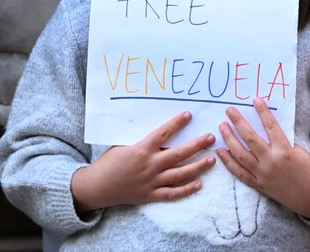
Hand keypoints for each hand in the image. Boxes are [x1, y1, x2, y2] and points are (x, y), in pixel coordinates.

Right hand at [71, 111, 215, 213]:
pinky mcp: (151, 195)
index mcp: (142, 149)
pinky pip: (173, 193)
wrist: (98, 186)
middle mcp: (150, 165)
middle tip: (212, 137)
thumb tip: (160, 130)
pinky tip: (199, 184)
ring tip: (212, 159)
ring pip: (180, 174)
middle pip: (179, 154)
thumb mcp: (123, 145)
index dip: (177, 123)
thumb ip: (142, 140)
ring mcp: (152, 181)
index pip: (163, 133)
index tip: (189, 115)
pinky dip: (187, 190)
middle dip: (197, 145)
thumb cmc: (110, 162)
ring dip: (198, 166)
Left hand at [217, 97, 309, 220]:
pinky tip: (221, 150)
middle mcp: (271, 162)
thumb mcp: (301, 152)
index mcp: (285, 151)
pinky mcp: (257, 185)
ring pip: (241, 154)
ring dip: (229, 139)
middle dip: (238, 122)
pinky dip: (228, 161)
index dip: (263, 112)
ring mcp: (262, 174)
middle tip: (229, 110)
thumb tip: (267, 128)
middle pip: (250, 139)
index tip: (255, 100)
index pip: (271, 127)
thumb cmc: (308, 172)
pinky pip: (239, 172)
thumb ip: (284, 141)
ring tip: (222, 127)